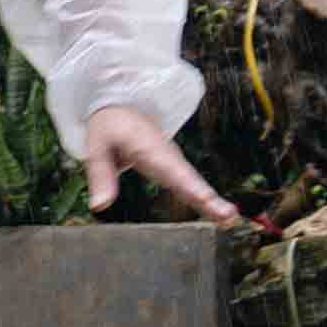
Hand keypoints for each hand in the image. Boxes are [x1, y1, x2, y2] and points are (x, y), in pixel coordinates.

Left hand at [84, 106, 241, 228]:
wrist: (122, 107)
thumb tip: (99, 206)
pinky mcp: (175, 169)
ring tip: (230, 219)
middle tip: (229, 216)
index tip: (205, 199)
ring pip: (195, 184)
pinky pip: (191, 186)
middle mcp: (167, 156)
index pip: (171, 169)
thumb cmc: (109, 126)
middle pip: (190, 179)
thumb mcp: (97, 146)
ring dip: (212, 202)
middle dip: (209, 198)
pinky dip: (205, 201)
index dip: (188, 185)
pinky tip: (220, 217)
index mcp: (150, 148)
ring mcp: (174, 162)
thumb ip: (100, 175)